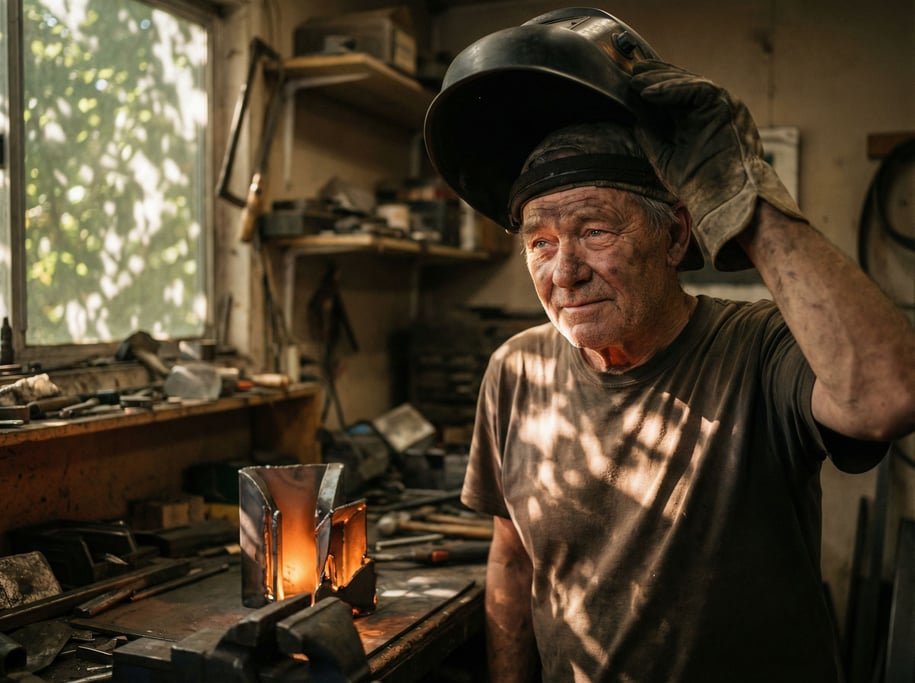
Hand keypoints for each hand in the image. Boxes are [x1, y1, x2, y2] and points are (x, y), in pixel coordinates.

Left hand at [629, 60, 805, 270]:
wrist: (722, 201)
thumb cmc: (699, 186)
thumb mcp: (666, 157)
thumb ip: (652, 138)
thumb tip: (636, 119)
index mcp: (700, 122)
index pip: (676, 96)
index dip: (655, 87)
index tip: (632, 84)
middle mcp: (712, 111)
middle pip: (683, 85)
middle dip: (657, 76)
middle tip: (633, 72)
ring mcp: (722, 108)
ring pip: (690, 83)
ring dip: (661, 79)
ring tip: (637, 81)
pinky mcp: (726, 108)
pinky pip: (697, 90)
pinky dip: (672, 89)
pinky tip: (650, 92)